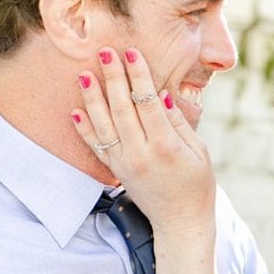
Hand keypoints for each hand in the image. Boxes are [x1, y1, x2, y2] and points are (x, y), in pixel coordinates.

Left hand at [71, 46, 214, 235]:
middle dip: (113, 79)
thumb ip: (178, 123)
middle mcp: (141, 154)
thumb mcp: (199, 151)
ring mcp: (124, 163)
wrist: (179, 221)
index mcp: (166, 146)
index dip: (138, 76)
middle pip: (122, 109)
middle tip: (104, 53)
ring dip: (92, 98)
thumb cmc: (196, 183)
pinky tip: (75, 110)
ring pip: (104, 125)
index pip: (147, 103)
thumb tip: (159, 96)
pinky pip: (95, 146)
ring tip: (84, 74)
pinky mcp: (115, 171)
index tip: (131, 53)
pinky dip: (84, 128)